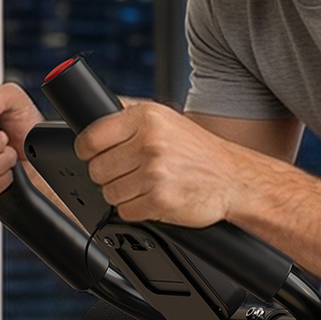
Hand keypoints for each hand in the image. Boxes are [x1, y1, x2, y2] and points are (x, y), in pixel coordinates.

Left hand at [75, 100, 243, 227]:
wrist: (234, 177)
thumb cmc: (199, 150)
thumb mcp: (166, 118)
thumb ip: (129, 113)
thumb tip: (95, 108)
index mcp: (146, 118)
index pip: (91, 138)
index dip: (87, 151)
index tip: (93, 155)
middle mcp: (150, 143)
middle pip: (97, 169)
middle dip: (108, 175)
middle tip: (128, 172)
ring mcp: (155, 173)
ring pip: (109, 192)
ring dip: (122, 194)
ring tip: (144, 185)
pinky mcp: (160, 200)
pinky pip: (126, 211)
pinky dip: (135, 209)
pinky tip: (152, 198)